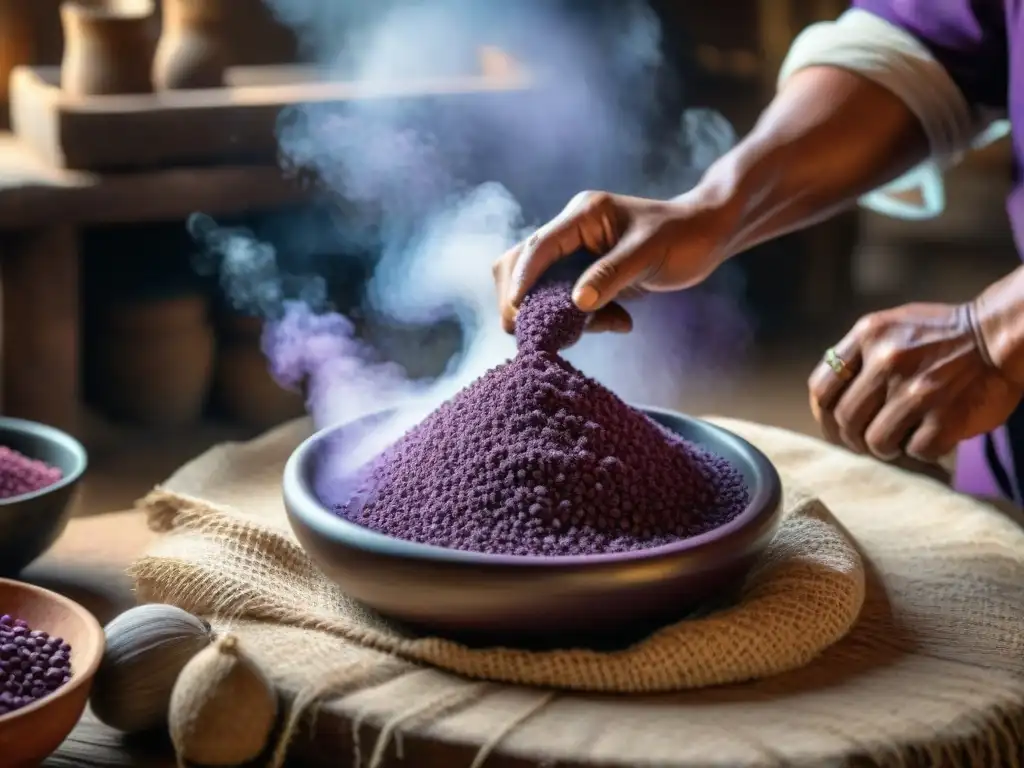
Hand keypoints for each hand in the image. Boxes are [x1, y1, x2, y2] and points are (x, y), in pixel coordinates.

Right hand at [492, 190, 735, 333]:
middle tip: (535, 333)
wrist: (707, 236)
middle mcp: (571, 231)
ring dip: (553, 313)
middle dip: (522, 299)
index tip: (517, 311)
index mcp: (583, 215)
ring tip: (595, 327)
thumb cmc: (684, 236)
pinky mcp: (585, 273)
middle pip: (521, 264)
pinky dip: (579, 319)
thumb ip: (610, 276)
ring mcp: (576, 252)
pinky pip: (564, 300)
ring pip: (539, 286)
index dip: (523, 280)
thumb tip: (575, 303)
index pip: (538, 246)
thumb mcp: (648, 254)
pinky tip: (615, 323)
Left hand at [808, 302, 1023, 462]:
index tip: (833, 425)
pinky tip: (930, 435)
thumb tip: (828, 401)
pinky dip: (921, 450)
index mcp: (869, 335)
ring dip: (885, 448)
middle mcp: (887, 361)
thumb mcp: (891, 328)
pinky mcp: (945, 417)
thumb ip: (858, 355)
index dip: (823, 414)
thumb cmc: (942, 334)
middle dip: (853, 438)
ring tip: (901, 438)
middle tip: (868, 440)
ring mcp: (916, 391)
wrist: (1000, 334)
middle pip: (845, 420)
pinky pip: (915, 450)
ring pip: (875, 441)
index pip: (821, 387)